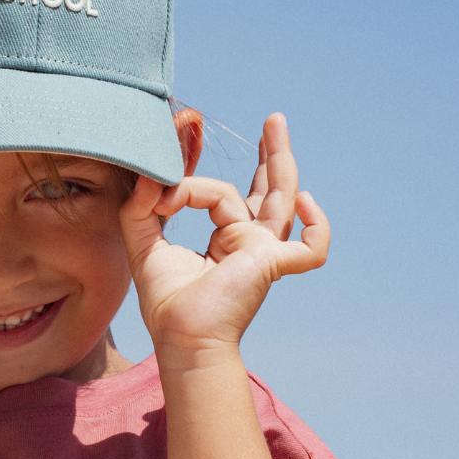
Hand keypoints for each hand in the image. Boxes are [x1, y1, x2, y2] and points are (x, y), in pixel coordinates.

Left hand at [118, 113, 329, 362]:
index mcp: (224, 240)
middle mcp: (248, 243)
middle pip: (267, 190)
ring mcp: (264, 252)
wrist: (181, 338)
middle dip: (269, 154)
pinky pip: (312, 247)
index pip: (217, 196)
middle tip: (272, 121)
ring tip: (275, 124)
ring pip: (280, 201)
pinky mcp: (273, 264)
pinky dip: (317, 225)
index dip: (188, 187)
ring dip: (280, 162)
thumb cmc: (167, 302)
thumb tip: (151, 173)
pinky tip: (305, 199)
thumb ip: (141, 206)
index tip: (158, 194)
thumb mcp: (142, 243)